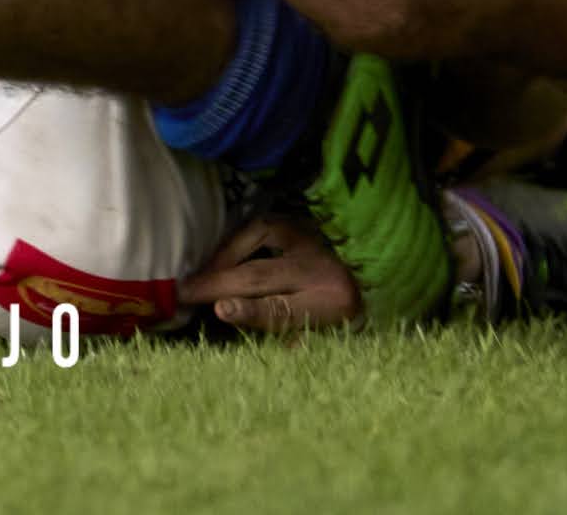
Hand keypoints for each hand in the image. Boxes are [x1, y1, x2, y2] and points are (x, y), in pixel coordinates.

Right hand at [174, 213, 362, 332]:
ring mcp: (315, 240)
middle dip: (220, 283)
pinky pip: (264, 225)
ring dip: (224, 258)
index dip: (251, 311)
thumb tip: (249, 337)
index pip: (284, 310)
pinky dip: (238, 240)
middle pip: (262, 275)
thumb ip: (290, 343)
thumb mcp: (325, 340)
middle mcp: (325, 269)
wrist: (382, 278)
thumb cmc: (345, 320)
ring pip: (261, 239)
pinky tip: (221, 256)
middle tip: (183, 292)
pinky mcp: (305, 224)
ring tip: (198, 276)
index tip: (220, 309)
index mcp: (333, 307)